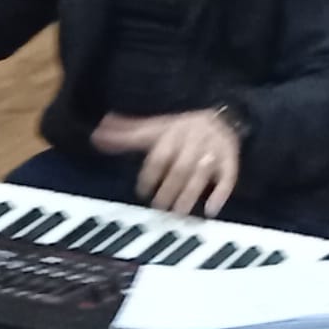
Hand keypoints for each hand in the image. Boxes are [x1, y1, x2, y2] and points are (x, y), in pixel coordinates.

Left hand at [92, 110, 240, 216]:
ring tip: (178, 212)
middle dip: (169, 189)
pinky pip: (229, 177)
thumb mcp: (155, 128)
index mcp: (174, 130)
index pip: (161, 155)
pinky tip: (211, 210)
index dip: (150, 175)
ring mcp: (214, 149)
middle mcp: (195, 138)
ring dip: (189, 195)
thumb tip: (97, 133)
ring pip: (201, 174)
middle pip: (181, 167)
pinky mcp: (231, 159)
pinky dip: (221, 194)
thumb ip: (126, 133)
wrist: (222, 116)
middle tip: (158, 207)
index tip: (142, 191)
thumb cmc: (181, 128)